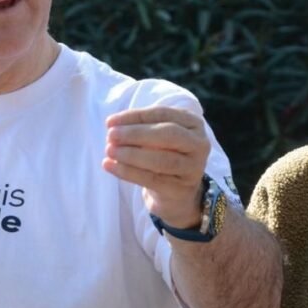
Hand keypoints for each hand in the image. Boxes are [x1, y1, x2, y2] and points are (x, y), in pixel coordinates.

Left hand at [103, 106, 209, 228]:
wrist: (178, 193)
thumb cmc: (164, 155)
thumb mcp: (158, 137)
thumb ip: (140, 127)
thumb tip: (113, 125)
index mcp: (193, 123)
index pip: (162, 114)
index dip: (135, 116)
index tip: (110, 122)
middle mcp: (198, 144)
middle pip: (167, 135)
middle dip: (136, 134)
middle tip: (110, 136)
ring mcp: (193, 168)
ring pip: (161, 160)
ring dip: (131, 154)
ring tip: (109, 151)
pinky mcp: (181, 190)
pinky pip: (152, 180)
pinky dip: (128, 172)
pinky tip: (110, 166)